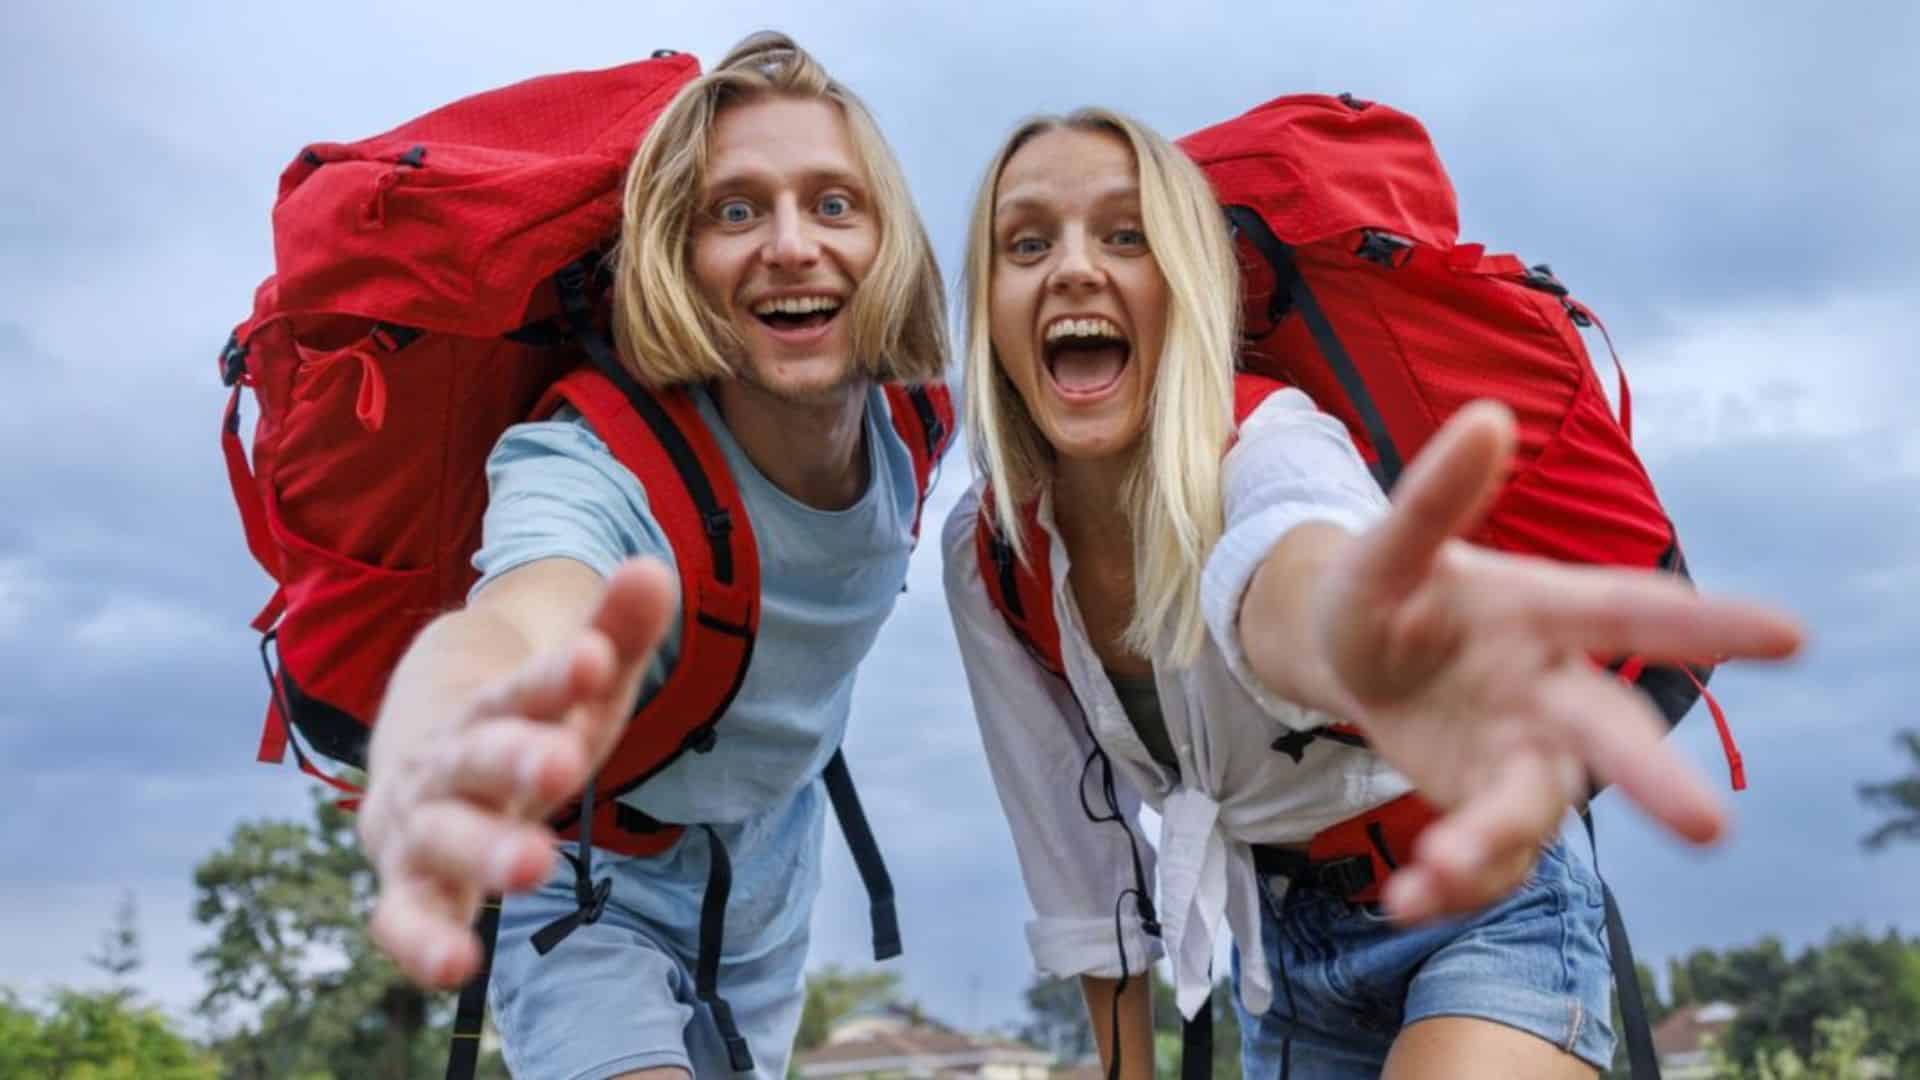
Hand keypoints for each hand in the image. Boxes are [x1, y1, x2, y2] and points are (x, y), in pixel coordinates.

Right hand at [358, 558, 675, 987]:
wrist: (418, 757)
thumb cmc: (519, 725)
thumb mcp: (577, 686)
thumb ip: (616, 632)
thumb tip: (651, 568)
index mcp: (491, 708)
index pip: (524, 688)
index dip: (557, 676)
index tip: (595, 657)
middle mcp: (447, 763)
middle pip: (478, 758)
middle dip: (516, 758)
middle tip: (562, 761)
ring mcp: (422, 826)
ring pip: (444, 837)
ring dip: (483, 849)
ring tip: (536, 864)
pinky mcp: (411, 888)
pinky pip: (404, 920)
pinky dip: (421, 943)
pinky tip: (457, 969)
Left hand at [1302, 402, 1801, 922]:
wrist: (1347, 651)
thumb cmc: (1386, 588)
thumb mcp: (1390, 548)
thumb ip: (1433, 497)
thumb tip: (1487, 416)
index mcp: (1544, 612)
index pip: (1633, 612)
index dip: (1709, 623)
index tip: (1791, 637)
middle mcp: (1551, 691)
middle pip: (1614, 735)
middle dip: (1657, 779)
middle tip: (1710, 827)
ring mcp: (1523, 755)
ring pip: (1538, 809)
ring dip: (1496, 843)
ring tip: (1438, 868)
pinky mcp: (1484, 808)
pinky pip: (1487, 857)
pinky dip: (1453, 883)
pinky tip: (1405, 898)